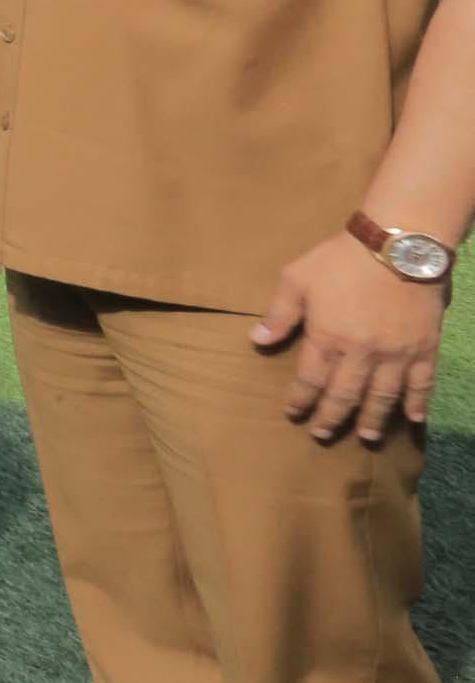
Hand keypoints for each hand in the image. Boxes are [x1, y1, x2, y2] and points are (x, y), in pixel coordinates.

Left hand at [256, 233, 446, 443]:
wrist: (398, 245)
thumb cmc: (341, 259)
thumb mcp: (297, 279)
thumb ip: (279, 314)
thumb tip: (257, 341)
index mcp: (328, 338)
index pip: (310, 380)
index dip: (301, 400)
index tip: (294, 413)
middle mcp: (362, 354)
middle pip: (345, 395)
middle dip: (332, 417)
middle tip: (322, 434)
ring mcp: (396, 354)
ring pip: (383, 397)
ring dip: (372, 420)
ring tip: (365, 436)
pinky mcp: (424, 348)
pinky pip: (422, 384)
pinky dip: (418, 404)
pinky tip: (413, 420)